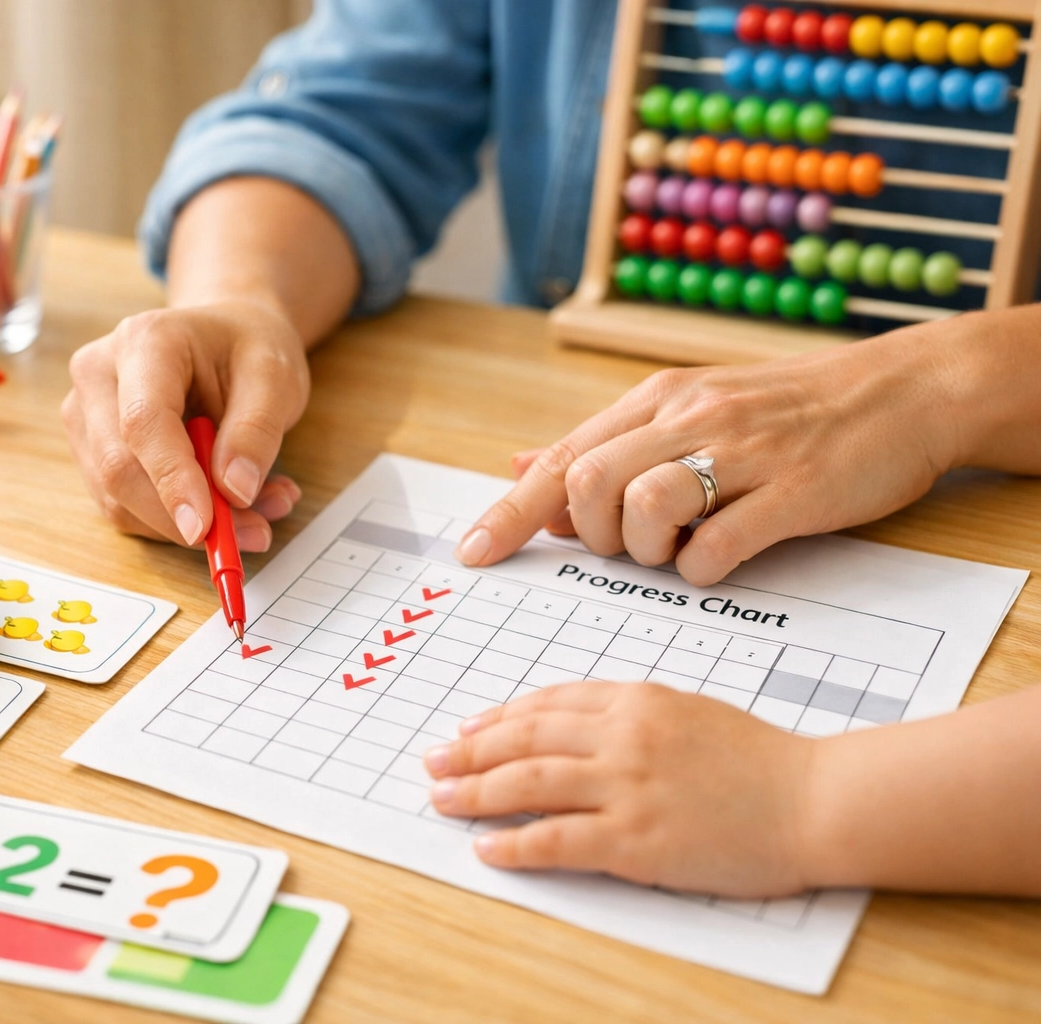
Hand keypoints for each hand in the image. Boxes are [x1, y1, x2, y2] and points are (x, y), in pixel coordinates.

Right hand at [62, 299, 307, 550]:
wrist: (226, 337)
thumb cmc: (247, 350)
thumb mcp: (275, 377)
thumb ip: (256, 430)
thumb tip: (235, 491)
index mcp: (144, 342)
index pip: (142, 422)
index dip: (171, 479)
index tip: (205, 526)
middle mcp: (98, 375)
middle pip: (119, 468)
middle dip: (182, 516)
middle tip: (252, 534)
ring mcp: (86, 416)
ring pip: (118, 499)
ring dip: (184, 525)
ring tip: (254, 511)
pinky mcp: (91, 452)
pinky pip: (124, 508)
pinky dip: (174, 522)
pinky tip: (222, 506)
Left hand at [425, 682, 815, 896]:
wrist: (813, 799)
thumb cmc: (759, 761)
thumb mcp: (688, 711)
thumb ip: (630, 714)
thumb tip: (570, 726)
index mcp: (635, 700)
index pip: (547, 704)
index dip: (498, 718)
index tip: (467, 728)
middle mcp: (622, 737)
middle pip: (524, 738)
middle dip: (469, 750)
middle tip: (432, 761)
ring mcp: (627, 787)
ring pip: (528, 783)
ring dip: (475, 792)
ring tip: (441, 799)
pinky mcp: (637, 839)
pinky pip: (557, 840)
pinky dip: (514, 844)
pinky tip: (487, 848)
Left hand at [455, 329, 970, 584]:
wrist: (905, 390)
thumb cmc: (788, 411)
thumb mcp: (689, 407)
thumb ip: (606, 442)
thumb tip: (521, 464)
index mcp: (659, 401)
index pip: (561, 458)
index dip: (509, 510)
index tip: (471, 553)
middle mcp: (691, 419)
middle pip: (588, 482)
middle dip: (591, 533)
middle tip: (629, 545)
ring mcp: (743, 453)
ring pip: (644, 506)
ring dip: (647, 549)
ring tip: (679, 547)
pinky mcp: (795, 491)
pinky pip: (719, 544)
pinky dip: (703, 568)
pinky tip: (719, 560)